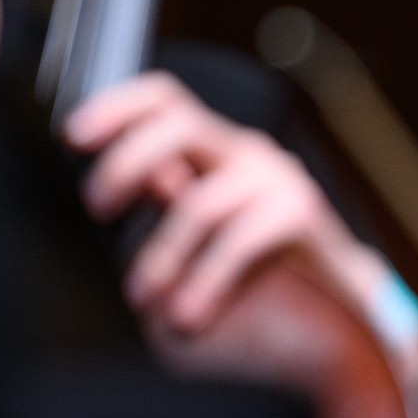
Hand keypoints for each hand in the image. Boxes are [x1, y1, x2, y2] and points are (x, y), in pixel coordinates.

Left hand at [66, 71, 395, 344]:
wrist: (345, 309)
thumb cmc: (261, 276)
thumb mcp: (199, 237)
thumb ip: (165, 208)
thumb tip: (140, 187)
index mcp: (215, 151)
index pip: (163, 101)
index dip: (115, 106)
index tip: (72, 137)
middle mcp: (246, 153)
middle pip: (177, 123)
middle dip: (125, 162)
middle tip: (99, 208)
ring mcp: (277, 179)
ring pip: (199, 202)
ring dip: (162, 256)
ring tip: (145, 299)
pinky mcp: (301, 214)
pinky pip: (238, 242)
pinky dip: (205, 281)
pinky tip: (189, 316)